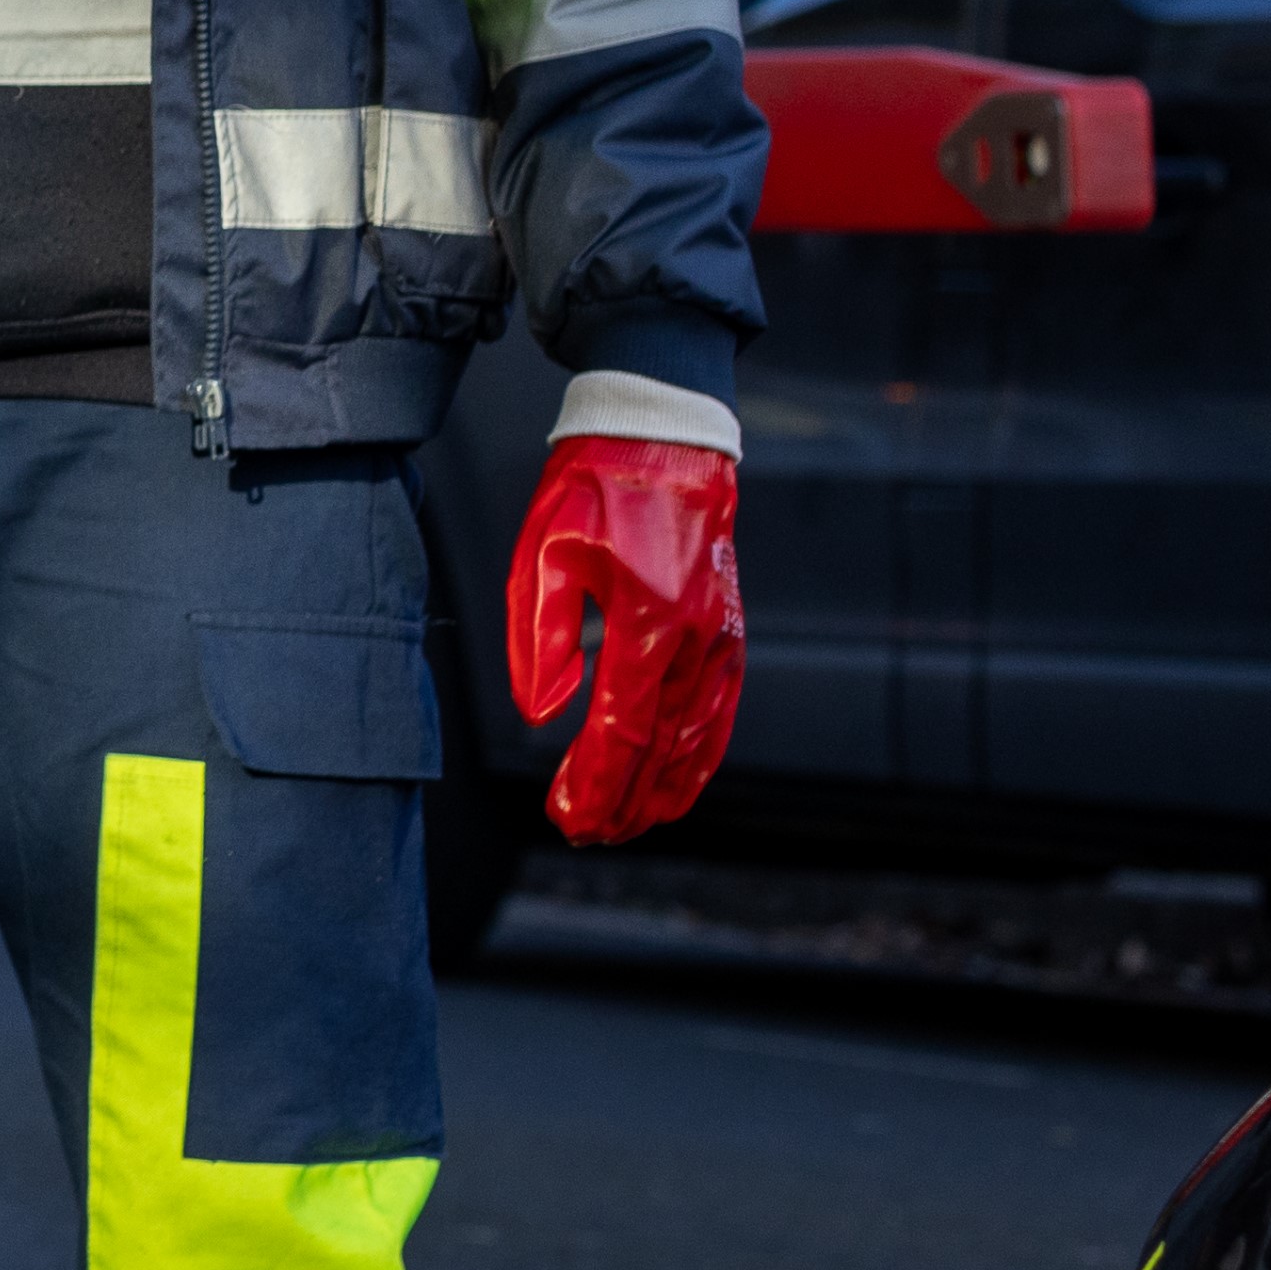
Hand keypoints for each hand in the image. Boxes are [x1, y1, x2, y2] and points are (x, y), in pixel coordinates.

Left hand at [504, 433, 743, 844]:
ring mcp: (720, 637)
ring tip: (626, 826)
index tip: (566, 817)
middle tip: (584, 835)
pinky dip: (700, 756)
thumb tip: (542, 716)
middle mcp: (695, 638)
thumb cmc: (594, 485)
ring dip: (663, 790)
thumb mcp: (544, 549)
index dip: (595, 782)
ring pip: (700, 739)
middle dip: (624, 800)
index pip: (623, 729)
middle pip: (663, 747)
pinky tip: (677, 782)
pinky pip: (720, 710)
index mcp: (647, 620)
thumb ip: (542, 637)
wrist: (664, 434)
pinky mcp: (728, 630)